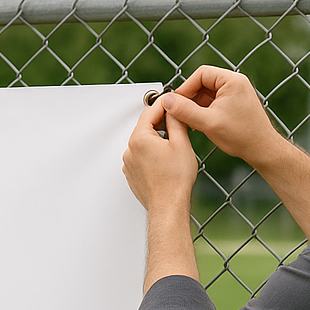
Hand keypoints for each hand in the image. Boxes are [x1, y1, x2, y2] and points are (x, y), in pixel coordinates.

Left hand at [122, 96, 197, 213]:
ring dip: (157, 140)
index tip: (174, 102)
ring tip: (174, 149)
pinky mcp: (131, 174)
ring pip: (144, 142)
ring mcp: (129, 163)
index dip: (166, 104)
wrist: (168, 207)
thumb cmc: (174, 181)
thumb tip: (173, 110)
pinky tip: (166, 162)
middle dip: (162, 124)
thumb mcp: (181, 143)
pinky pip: (141, 157)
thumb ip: (176, 121)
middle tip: (179, 125)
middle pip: (146, 127)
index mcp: (139, 138)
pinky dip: (152, 155)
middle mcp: (130, 150)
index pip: (151, 111)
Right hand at [159, 65, 287, 172]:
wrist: (262, 150)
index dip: (185, 88)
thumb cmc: (242, 136)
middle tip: (179, 113)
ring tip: (189, 121)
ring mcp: (235, 93)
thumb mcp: (208, 123)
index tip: (175, 102)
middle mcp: (235, 83)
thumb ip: (185, 111)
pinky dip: (203, 111)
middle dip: (190, 98)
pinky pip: (213, 102)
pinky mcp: (234, 104)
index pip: (201, 74)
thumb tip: (166, 101)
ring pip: (207, 93)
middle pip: (203, 83)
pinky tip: (198, 124)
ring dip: (195, 106)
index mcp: (232, 81)